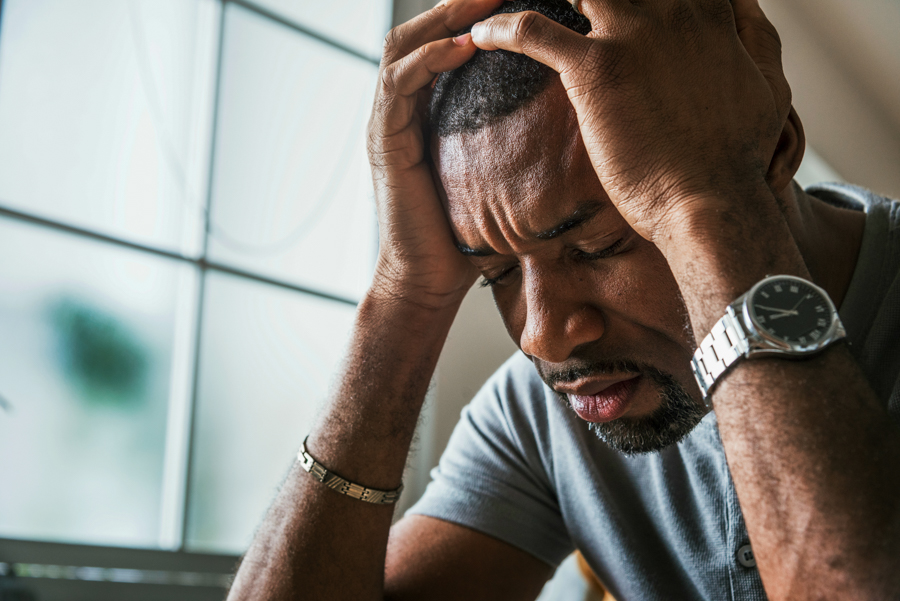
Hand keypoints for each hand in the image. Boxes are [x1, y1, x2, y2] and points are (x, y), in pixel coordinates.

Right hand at [367, 0, 502, 308]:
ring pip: (403, 47)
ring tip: (484, 1)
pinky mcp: (384, 141)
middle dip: (458, 5)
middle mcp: (402, 109)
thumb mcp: (496, 176)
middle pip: (420, 32)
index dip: (472, 16)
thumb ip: (514, 145)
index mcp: (426, 111)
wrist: (429, 278)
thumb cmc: (466, 234)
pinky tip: (464, 46)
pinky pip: (399, 84)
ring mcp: (388, 122)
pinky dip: (430, 59)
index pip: (442, 43)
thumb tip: (570, 128)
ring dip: (444, 19)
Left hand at [467, 0, 791, 244]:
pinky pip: (532, 31)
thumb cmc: (739, 155)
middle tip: (560, 5)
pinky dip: (502, 30)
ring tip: (497, 7)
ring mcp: (632, 33)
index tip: (601, 8)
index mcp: (708, 10)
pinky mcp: (597, 69)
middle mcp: (671, 8)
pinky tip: (482, 37)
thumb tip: (743, 7)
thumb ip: (754, 35)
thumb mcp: (769, 82)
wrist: (712, 201)